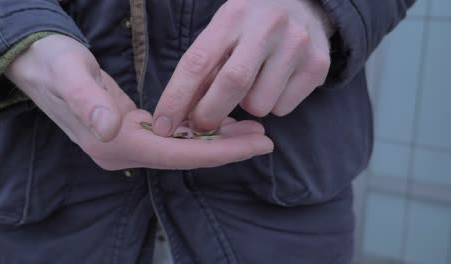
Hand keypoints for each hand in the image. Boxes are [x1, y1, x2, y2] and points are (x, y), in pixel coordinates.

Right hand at [5, 35, 272, 169]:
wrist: (37, 64)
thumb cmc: (54, 64)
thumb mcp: (67, 74)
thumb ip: (87, 101)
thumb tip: (110, 128)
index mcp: (115, 142)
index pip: (178, 154)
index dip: (220, 152)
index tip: (256, 145)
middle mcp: (125, 150)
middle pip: (186, 156)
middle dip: (227, 149)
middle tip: (266, 138)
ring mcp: (129, 143)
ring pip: (183, 148)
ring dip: (218, 141)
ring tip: (253, 130)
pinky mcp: (132, 131)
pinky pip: (174, 138)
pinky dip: (200, 132)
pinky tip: (221, 123)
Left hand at [152, 0, 332, 135]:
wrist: (305, 6)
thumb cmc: (251, 25)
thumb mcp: (224, 31)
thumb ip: (204, 66)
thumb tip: (178, 114)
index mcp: (233, 14)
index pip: (197, 61)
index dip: (176, 98)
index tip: (162, 125)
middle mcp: (268, 25)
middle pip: (232, 84)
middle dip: (209, 113)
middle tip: (201, 124)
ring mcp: (297, 44)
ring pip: (259, 105)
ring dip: (247, 107)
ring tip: (253, 86)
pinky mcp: (318, 65)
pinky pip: (283, 108)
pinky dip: (272, 105)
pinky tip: (276, 84)